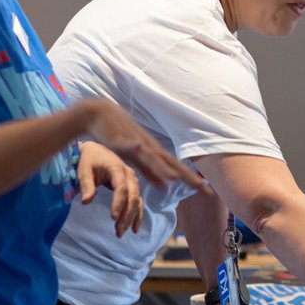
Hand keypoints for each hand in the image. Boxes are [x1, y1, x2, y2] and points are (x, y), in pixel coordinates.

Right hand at [75, 99, 212, 195]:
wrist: (98, 113)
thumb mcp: (137, 157)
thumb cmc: (118, 135)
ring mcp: (137, 142)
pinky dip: (136, 150)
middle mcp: (150, 147)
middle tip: (205, 190)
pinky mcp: (121, 139)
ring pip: (154, 157)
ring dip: (163, 167)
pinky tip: (140, 151)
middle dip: (188, 177)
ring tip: (176, 179)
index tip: (207, 191)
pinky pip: (130, 147)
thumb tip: (165, 185)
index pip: (176, 168)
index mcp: (154, 152)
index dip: (191, 179)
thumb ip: (150, 170)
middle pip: (172, 164)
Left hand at [76, 141, 143, 236]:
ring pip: (137, 201)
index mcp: (117, 168)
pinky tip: (134, 228)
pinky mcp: (132, 187)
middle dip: (127, 215)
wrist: (95, 150)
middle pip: (133, 197)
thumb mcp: (84, 171)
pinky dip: (137, 215)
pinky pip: (138, 202)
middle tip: (118, 231)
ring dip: (131, 218)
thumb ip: (86, 185)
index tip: (113, 218)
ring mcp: (132, 181)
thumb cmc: (88, 160)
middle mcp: (129, 175)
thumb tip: (86, 202)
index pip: (122, 188)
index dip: (119, 203)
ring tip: (120, 233)